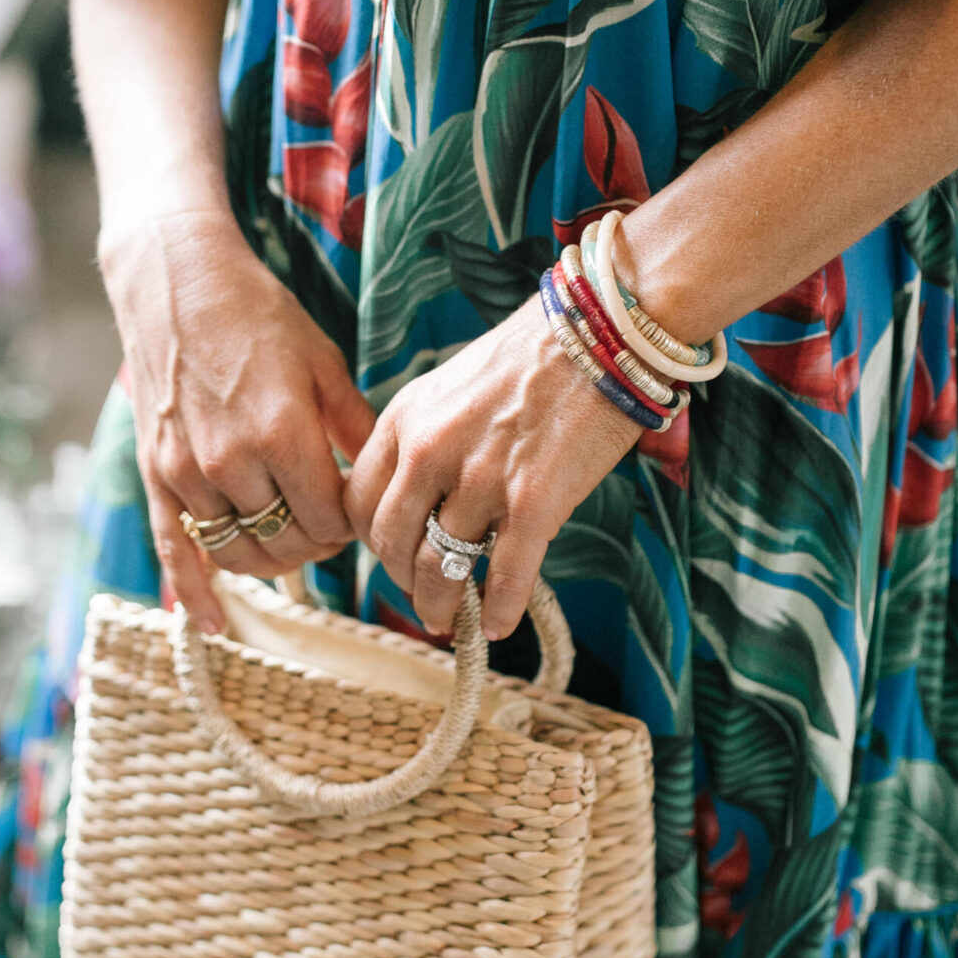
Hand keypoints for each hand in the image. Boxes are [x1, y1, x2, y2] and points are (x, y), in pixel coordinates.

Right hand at [101, 206, 375, 627]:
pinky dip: (194, 593)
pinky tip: (213, 624)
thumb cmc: (259, 315)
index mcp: (282, 434)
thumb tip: (389, 481)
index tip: (358, 511)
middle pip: (287, 543)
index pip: (329, 520)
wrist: (176, 280)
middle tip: (330, 523)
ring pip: (239, 554)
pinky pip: (175, 550)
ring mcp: (186, 473)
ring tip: (291, 540)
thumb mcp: (324, 363)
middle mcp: (230, 462)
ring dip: (273, 559)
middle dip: (317, 542)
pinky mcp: (155, 474)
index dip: (351, 525)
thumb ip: (358, 429)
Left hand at [345, 298, 638, 640]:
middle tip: (420, 595)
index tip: (390, 554)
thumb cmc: (530, 357)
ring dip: (440, 606)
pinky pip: (504, 577)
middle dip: (401, 581)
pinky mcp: (534, 503)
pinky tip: (497, 625)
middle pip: (391, 544)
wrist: (600, 332)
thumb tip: (415, 495)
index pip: (358, 502)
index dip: (370, 540)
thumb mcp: (450, 385)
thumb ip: (424, 436)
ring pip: (439, 569)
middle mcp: (431, 452)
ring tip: (449, 620)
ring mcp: (481, 480)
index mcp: (404, 419)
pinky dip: (498, 611)